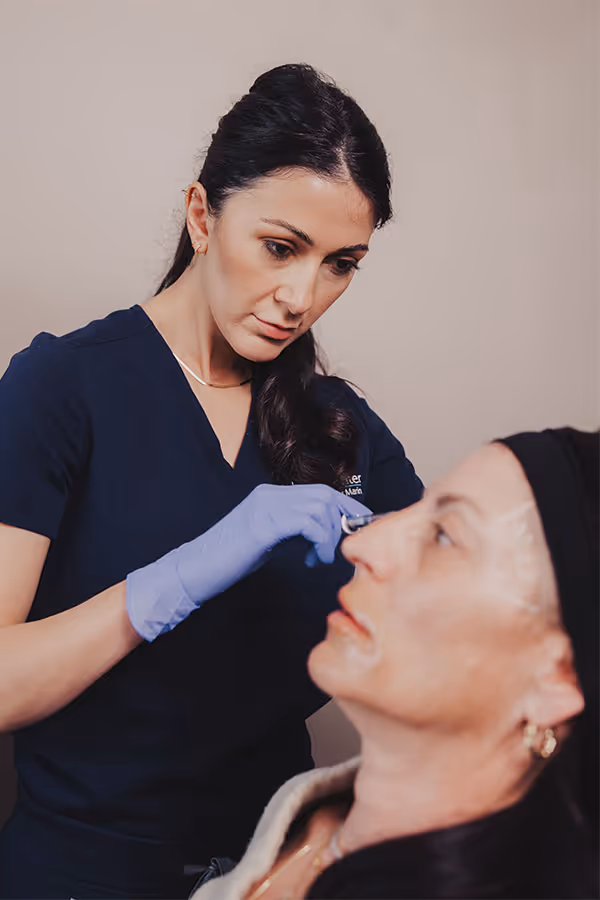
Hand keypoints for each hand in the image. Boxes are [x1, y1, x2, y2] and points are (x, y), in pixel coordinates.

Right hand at [126, 483, 369, 640]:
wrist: (194, 571)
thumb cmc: (229, 561)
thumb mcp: (270, 540)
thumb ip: (294, 531)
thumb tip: (327, 533)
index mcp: (271, 496)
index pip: (320, 492)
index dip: (346, 508)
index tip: (358, 529)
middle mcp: (269, 495)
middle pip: (325, 496)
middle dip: (344, 523)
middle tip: (340, 550)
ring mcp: (265, 508)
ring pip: (320, 508)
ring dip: (330, 536)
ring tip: (320, 559)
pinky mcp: (262, 526)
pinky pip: (306, 523)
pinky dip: (320, 542)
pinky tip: (313, 560)